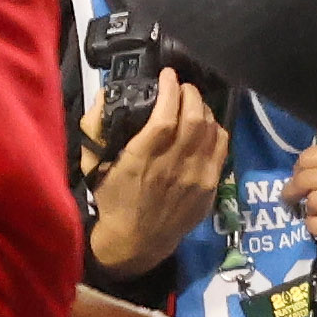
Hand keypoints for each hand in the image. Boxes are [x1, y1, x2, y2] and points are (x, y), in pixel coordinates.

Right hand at [84, 70, 228, 272]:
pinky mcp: (211, 186)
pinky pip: (222, 147)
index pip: (166, 115)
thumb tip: (106, 95)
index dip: (170, 90)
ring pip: (211, 129)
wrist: (136, 241)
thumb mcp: (94, 165)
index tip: (167, 75)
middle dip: (189, 93)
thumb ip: (95, 129)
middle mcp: (174, 166)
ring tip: (193, 103)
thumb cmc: (113, 199)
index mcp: (143, 159)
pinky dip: (216, 129)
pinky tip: (206, 125)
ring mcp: (196, 177)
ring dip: (203, 108)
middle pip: (194, 117)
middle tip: (181, 86)